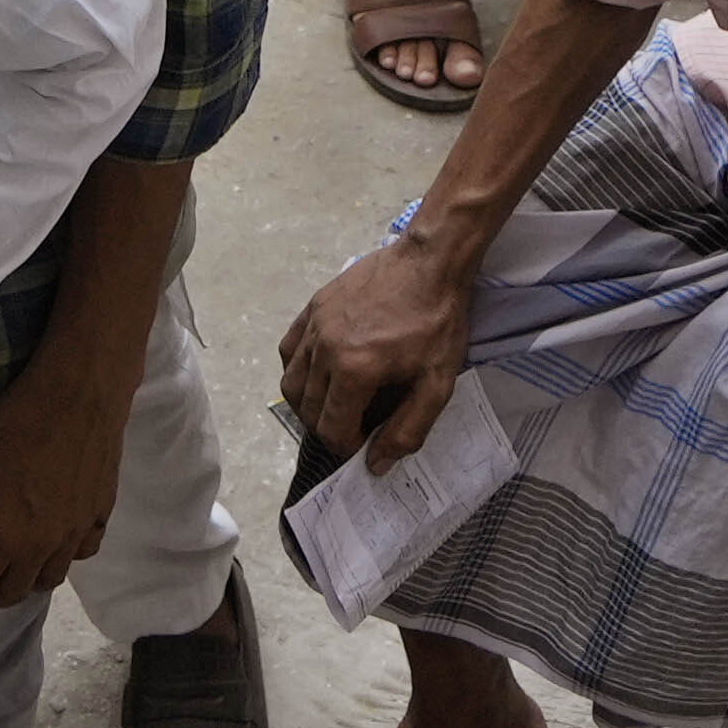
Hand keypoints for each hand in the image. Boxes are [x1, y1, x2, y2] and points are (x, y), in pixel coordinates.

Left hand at [0, 350, 128, 608]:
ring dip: (28, 579)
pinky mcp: (102, 515)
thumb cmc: (18, 423)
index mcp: (5, 538)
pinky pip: (83, 552)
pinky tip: (57, 540)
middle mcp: (42, 548)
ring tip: (15, 563)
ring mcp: (76, 534)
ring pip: (51, 578)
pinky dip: (65, 556)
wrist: (81, 393)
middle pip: (15, 592)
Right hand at [279, 237, 477, 472]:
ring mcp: (314, 324)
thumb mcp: (437, 383)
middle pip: (309, 410)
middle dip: (329, 428)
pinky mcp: (313, 306)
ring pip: (292, 383)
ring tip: (336, 404)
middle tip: (355, 426)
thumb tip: (376, 465)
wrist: (430, 262)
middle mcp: (324, 348)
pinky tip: (321, 373)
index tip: (366, 441)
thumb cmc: (438, 323)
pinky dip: (298, 371)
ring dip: (309, 405)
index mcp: (355, 369)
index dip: (348, 447)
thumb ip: (407, 429)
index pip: (332, 429)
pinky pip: (289, 350)